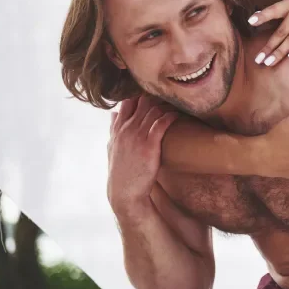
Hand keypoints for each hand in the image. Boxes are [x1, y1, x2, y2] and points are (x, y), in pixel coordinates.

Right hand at [107, 94, 179, 216]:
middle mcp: (126, 130)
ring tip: (176, 106)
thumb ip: (113, 129)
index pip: (127, 103)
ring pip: (153, 110)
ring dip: (166, 106)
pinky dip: (170, 116)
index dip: (141, 97)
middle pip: (142, 103)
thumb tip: (113, 114)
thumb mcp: (112, 147)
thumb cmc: (120, 170)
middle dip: (157, 98)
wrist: (125, 192)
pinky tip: (176, 115)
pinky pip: (161, 124)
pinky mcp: (149, 146)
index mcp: (117, 129)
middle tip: (170, 100)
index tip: (153, 97)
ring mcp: (137, 137)